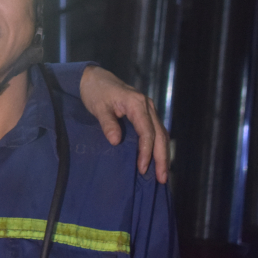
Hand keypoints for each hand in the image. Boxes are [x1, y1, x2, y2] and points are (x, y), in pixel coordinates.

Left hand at [80, 65, 169, 182]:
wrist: (94, 78)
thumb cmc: (95, 92)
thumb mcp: (98, 107)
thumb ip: (107, 123)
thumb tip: (116, 141)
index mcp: (136, 103)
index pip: (147, 131)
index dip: (146, 151)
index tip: (143, 168)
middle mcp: (147, 106)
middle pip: (160, 134)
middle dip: (162, 157)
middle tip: (162, 178)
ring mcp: (148, 109)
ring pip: (162, 134)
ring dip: (163, 154)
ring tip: (162, 174)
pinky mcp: (146, 113)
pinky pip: (156, 131)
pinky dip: (158, 146)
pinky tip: (157, 159)